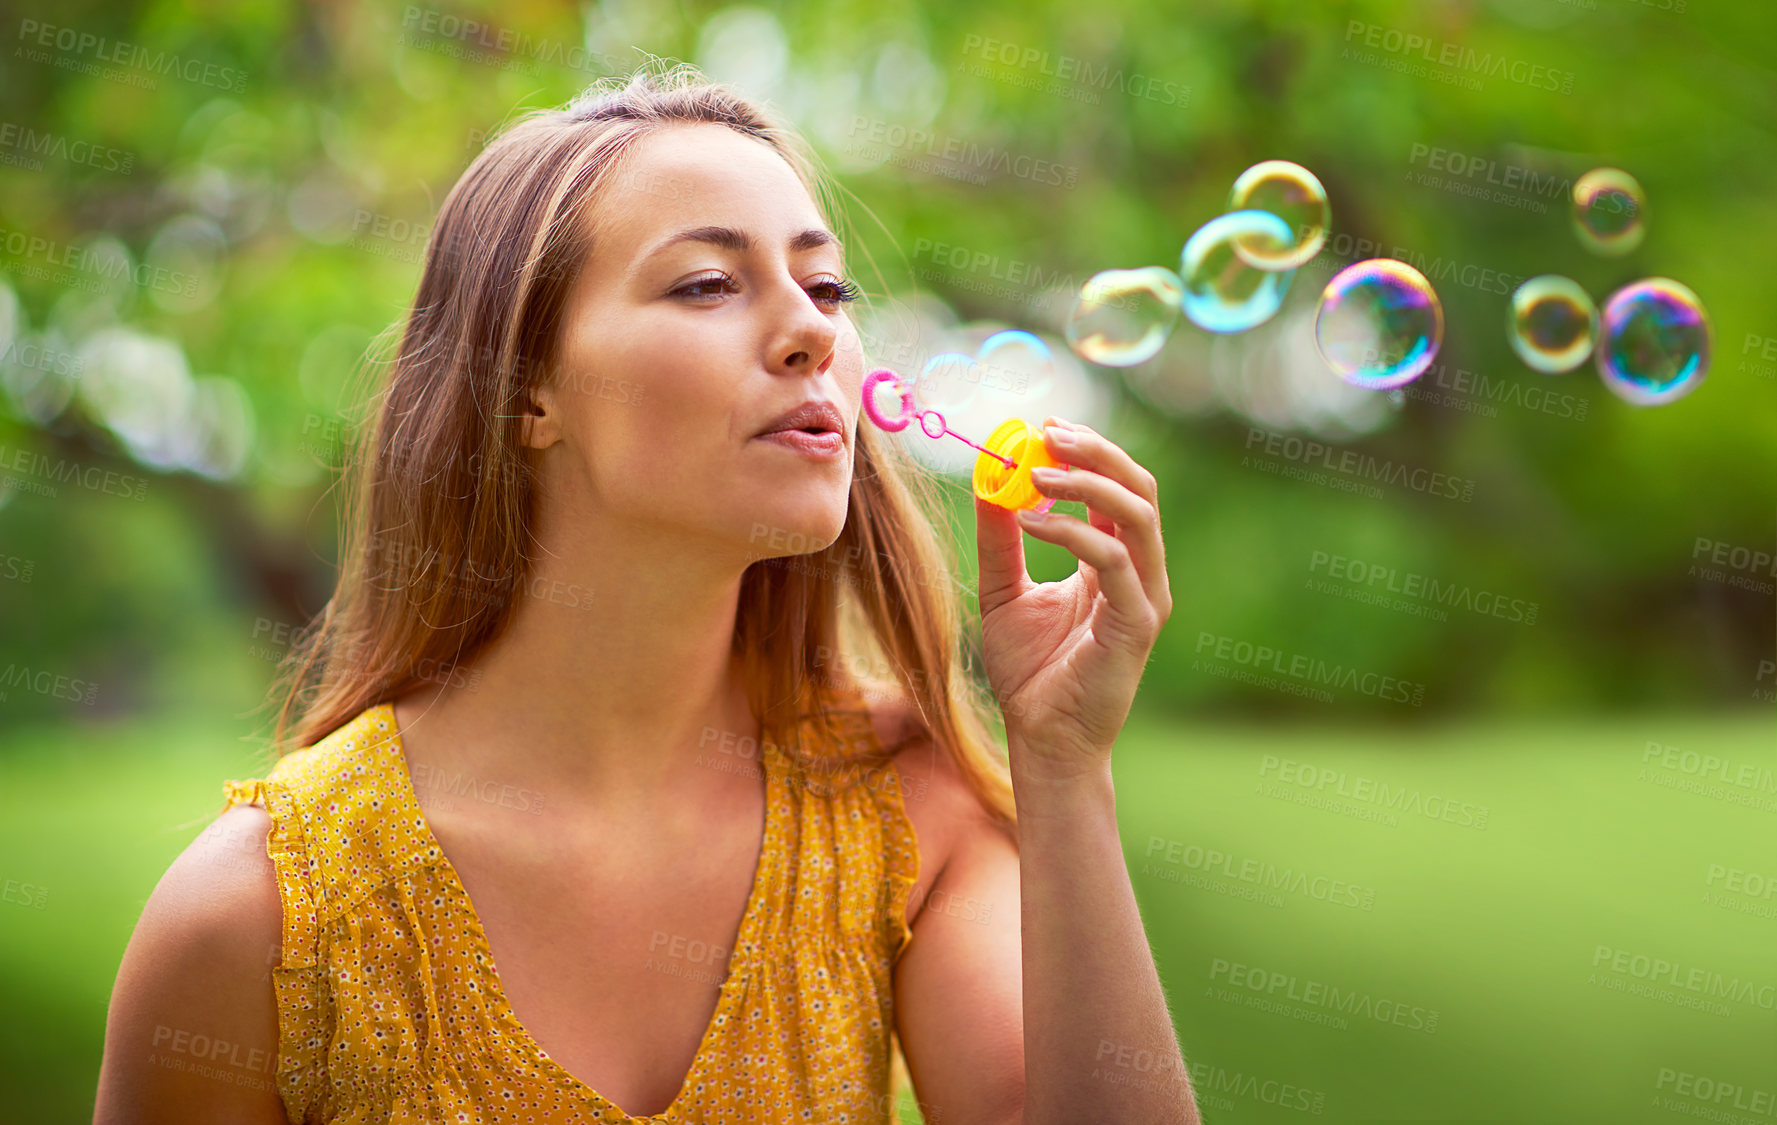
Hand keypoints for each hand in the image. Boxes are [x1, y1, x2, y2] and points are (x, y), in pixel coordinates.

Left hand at [975, 416, 1172, 784]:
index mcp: (1116, 563)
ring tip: (1036, 474)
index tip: (1044, 428)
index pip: (1119, 489)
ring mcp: (1145, 598)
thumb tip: (987, 479)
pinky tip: (1030, 523)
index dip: (1089, 452)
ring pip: (1138, 515)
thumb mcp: (1003, 592)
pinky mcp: (1136, 624)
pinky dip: (1072, 531)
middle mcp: (1141, 574)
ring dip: (1087, 483)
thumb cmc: (1030, 673)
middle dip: (1097, 452)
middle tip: (1048, 433)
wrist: (1043, 740)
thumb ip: (999, 540)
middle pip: (1140, 489)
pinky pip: (1112, 560)